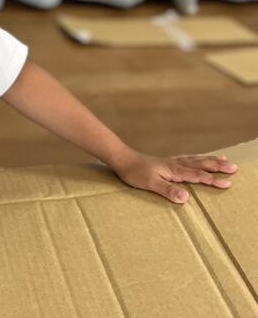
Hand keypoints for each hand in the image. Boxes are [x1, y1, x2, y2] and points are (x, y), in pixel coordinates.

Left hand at [110, 150, 237, 203]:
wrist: (122, 159)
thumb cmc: (134, 172)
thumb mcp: (150, 184)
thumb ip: (168, 190)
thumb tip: (186, 197)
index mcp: (174, 170)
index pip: (197, 176)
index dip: (212, 180)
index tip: (228, 182)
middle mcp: (175, 164)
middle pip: (200, 164)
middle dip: (217, 166)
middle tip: (234, 167)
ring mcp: (171, 162)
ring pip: (195, 159)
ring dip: (210, 160)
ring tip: (223, 158)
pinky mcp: (165, 162)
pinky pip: (187, 158)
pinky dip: (196, 158)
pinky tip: (197, 158)